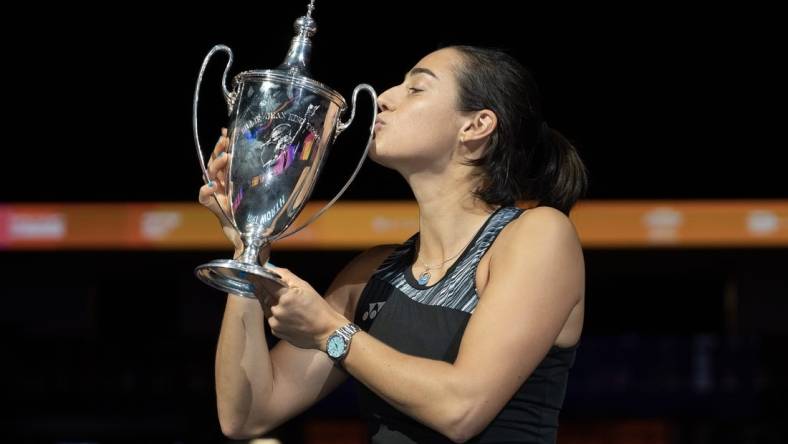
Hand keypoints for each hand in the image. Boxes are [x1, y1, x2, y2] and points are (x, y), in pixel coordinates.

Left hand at [198, 128, 242, 250]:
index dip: (205, 191)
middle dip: (215, 162)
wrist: (255, 241)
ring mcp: (228, 186)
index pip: (205, 197)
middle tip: (225, 152)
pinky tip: (232, 135)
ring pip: (218, 166)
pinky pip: (231, 163)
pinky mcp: (239, 181)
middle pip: (211, 175)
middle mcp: (221, 195)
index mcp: (219, 208)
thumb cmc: (247, 241)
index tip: (212, 188)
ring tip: (225, 137)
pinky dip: (229, 149)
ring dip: (220, 151)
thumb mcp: (242, 241)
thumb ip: (240, 245)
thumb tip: (237, 246)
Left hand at [257, 264, 347, 351]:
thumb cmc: (318, 308)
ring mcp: (275, 322)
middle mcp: (278, 310)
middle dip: (262, 287)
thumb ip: (287, 276)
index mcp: (286, 297)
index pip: (265, 282)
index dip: (257, 276)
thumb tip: (272, 268)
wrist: (326, 332)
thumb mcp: (306, 287)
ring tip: (284, 302)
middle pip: (262, 294)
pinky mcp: (275, 331)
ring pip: (266, 306)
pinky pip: (270, 318)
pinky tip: (287, 314)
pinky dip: (274, 313)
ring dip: (269, 301)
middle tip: (264, 283)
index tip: (251, 272)